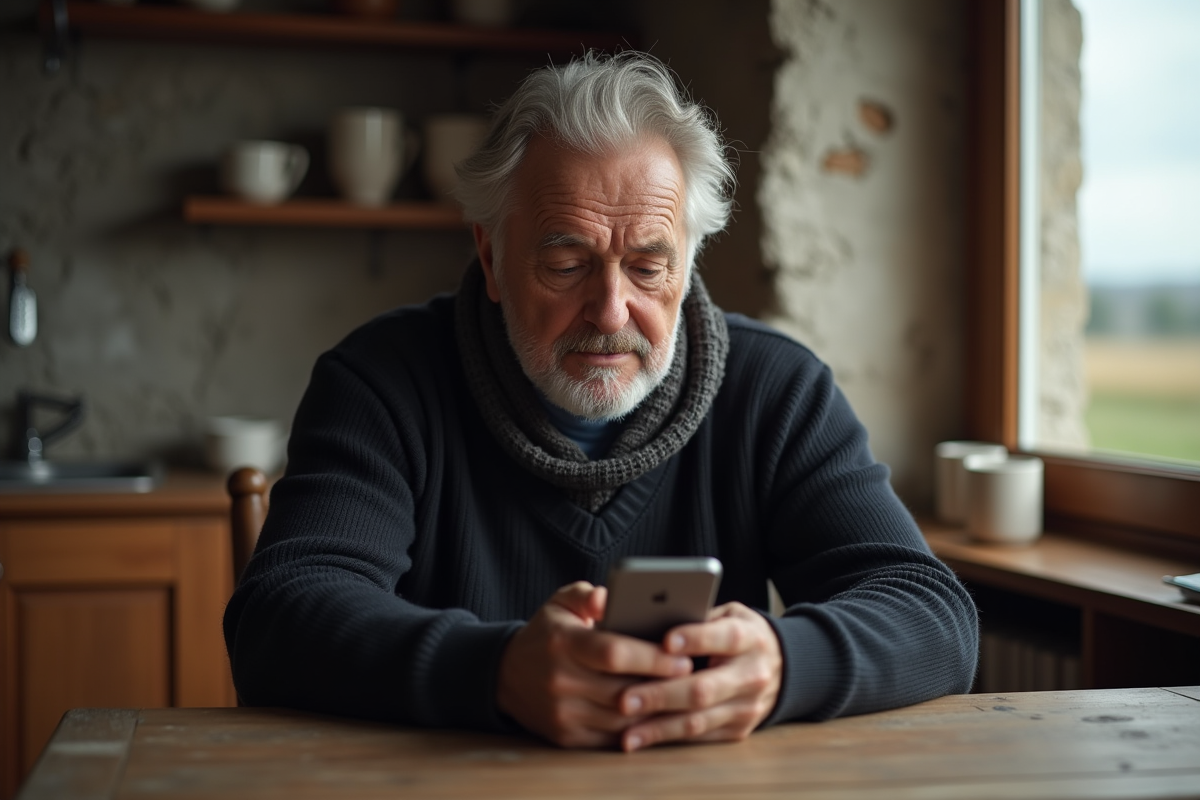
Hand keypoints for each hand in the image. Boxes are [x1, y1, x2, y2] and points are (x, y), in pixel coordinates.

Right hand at [497, 582, 694, 747]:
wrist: (505, 675)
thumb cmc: (547, 633)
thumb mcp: (560, 602)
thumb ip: (588, 594)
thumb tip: (610, 597)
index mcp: (562, 642)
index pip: (613, 652)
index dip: (652, 657)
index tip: (683, 657)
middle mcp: (560, 680)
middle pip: (623, 689)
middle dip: (662, 686)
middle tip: (693, 679)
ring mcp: (562, 714)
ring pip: (621, 720)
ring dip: (654, 711)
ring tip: (682, 698)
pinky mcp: (566, 738)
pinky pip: (611, 739)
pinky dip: (637, 730)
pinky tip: (656, 716)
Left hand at [615, 603, 781, 751]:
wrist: (779, 667)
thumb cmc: (736, 633)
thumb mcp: (727, 614)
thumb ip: (696, 616)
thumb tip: (644, 615)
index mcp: (749, 638)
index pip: (726, 638)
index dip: (696, 639)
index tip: (665, 642)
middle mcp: (752, 675)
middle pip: (704, 688)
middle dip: (661, 695)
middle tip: (624, 699)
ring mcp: (747, 707)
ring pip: (698, 720)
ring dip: (658, 728)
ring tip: (625, 732)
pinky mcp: (738, 730)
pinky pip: (698, 737)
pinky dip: (665, 738)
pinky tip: (638, 739)